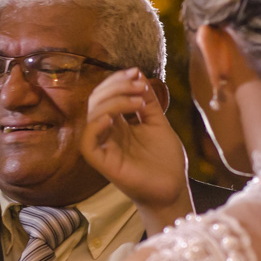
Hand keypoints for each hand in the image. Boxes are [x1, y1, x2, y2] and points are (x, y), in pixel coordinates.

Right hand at [81, 69, 192, 230]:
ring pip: (92, 115)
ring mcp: (104, 146)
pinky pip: (88, 142)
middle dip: (116, 86)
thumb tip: (138, 73)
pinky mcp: (103, 162)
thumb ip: (148, 101)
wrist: (173, 188)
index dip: (117, 79)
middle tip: (139, 85)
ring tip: (139, 102)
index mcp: (119, 122)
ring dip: (114, 101)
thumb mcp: (158, 122)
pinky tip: (113, 118)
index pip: (106, 94)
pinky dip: (95, 126)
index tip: (137, 72)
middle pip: (96, 100)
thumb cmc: (165, 159)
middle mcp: (108, 132)